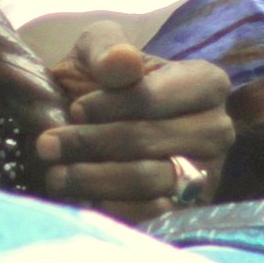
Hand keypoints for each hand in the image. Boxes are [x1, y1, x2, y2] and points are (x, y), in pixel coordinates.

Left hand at [36, 22, 236, 220]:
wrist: (97, 124)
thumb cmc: (102, 81)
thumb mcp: (98, 49)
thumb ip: (107, 46)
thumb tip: (122, 62)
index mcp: (206, 83)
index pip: (155, 97)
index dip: (111, 105)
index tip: (75, 109)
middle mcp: (217, 130)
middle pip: (149, 140)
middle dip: (91, 143)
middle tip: (46, 145)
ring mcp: (206, 174)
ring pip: (147, 180)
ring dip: (92, 178)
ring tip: (55, 174)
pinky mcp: (188, 211)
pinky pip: (150, 215)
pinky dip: (111, 207)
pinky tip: (82, 199)